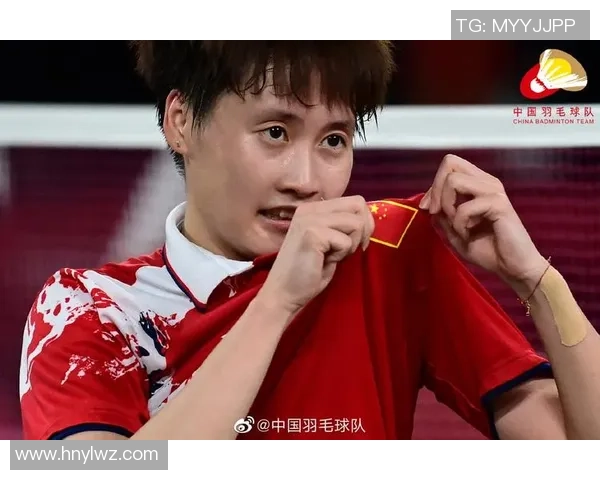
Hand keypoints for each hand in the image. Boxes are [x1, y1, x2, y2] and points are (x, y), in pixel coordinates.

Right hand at [258, 195, 374, 316]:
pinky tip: (325, 261)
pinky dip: (342, 255)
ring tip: (334, 256)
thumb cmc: (308, 273)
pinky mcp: (312, 234)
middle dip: (364, 229)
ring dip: (352, 244)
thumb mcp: (329, 242)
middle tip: (351, 250)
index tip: (356, 243)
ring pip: (356, 222)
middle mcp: (310, 208)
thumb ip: (342, 227)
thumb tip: (366, 221)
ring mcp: (309, 219)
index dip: (365, 222)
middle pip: (358, 205)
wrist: (284, 293)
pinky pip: (345, 241)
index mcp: (314, 208)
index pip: (355, 201)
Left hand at [419, 154, 547, 296]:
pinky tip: (468, 234)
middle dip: (435, 190)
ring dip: (447, 206)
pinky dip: (459, 224)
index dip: (433, 186)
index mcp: (477, 184)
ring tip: (457, 225)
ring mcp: (493, 190)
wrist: (512, 268)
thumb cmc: (488, 250)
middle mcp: (486, 182)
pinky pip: (464, 207)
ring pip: (453, 181)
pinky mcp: (498, 203)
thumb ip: (442, 215)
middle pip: (450, 163)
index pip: (449, 166)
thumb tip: (427, 203)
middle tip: (436, 213)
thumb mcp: (455, 232)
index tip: (428, 208)